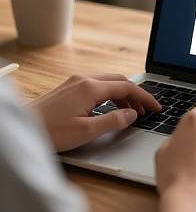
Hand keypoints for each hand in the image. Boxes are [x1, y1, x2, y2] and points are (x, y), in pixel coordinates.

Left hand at [30, 74, 160, 151]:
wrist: (22, 128)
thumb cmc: (49, 132)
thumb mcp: (86, 131)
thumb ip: (113, 121)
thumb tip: (132, 114)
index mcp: (90, 88)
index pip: (127, 87)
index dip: (145, 97)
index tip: (156, 107)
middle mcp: (84, 80)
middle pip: (120, 80)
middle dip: (136, 94)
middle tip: (145, 111)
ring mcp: (75, 81)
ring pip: (109, 82)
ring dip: (123, 94)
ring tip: (131, 112)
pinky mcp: (69, 87)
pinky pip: (97, 85)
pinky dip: (110, 94)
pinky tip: (111, 108)